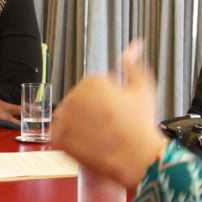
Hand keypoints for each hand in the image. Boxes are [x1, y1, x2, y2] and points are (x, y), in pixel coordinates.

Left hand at [53, 41, 166, 188]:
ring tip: (100, 136)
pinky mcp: (58, 139)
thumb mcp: (142, 86)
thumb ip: (132, 63)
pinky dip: (72, 142)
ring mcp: (63, 118)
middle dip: (91, 113)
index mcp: (90, 80)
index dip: (106, 102)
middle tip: (110, 126)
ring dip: (80, 126)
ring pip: (69, 120)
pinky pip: (61, 137)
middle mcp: (73, 96)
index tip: (116, 113)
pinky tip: (89, 144)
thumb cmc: (140, 123)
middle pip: (79, 104)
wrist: (136, 157)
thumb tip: (134, 45)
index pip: (92, 89)